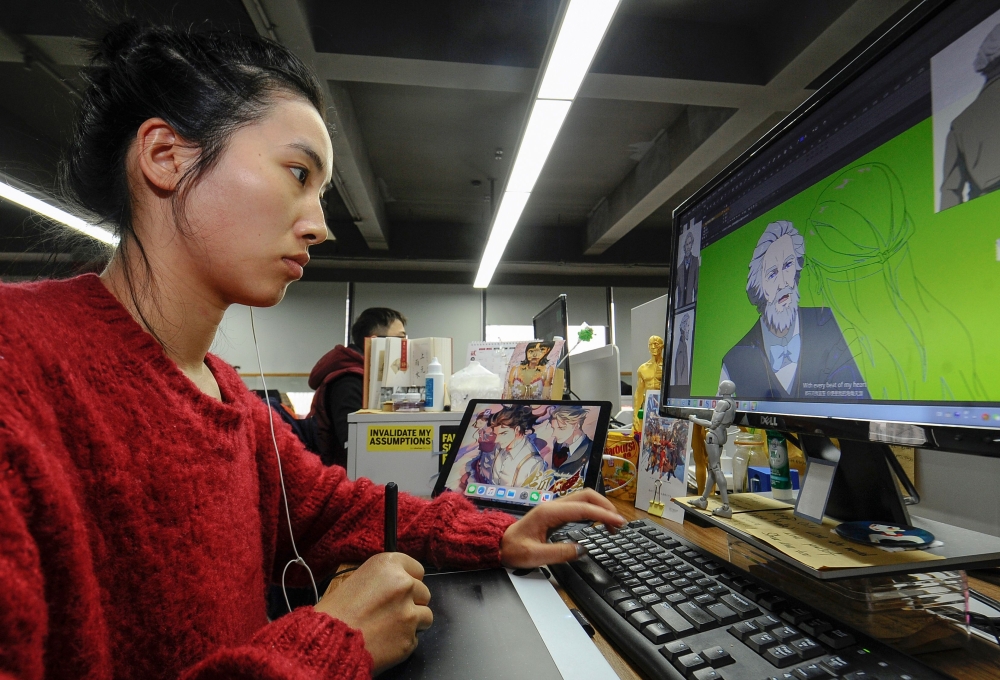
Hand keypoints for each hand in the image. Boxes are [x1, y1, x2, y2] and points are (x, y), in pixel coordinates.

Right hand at [314, 552, 431, 673]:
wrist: (329, 641)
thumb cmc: (335, 612)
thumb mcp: (356, 579)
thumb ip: (382, 579)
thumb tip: (394, 585)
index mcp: (388, 565)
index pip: (417, 569)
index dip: (409, 580)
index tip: (403, 588)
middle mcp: (403, 584)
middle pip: (423, 592)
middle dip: (411, 602)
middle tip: (391, 610)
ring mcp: (409, 612)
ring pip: (425, 615)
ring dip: (412, 621)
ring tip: (389, 627)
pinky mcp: (410, 637)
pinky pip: (415, 638)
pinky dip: (404, 640)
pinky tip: (385, 640)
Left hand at [500, 488, 625, 568]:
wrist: (499, 544)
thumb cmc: (514, 549)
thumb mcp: (535, 556)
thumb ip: (559, 553)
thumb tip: (582, 550)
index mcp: (549, 513)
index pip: (583, 509)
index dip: (603, 514)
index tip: (618, 523)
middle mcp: (553, 506)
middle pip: (586, 496)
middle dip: (606, 506)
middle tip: (619, 523)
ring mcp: (555, 508)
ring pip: (584, 499)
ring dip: (601, 508)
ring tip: (613, 524)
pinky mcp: (556, 514)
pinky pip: (579, 507)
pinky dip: (593, 512)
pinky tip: (599, 523)